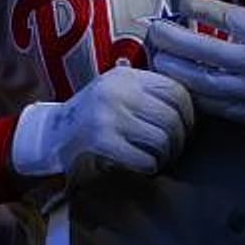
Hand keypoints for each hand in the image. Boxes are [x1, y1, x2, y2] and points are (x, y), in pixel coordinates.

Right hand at [11, 66, 194, 180]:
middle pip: (172, 118)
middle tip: (176, 150)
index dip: (190, 114)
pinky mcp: (102, 141)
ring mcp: (109, 116)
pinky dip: (151, 167)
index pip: (176, 90)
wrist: (51, 133)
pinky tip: (144, 166)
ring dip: (167, 156)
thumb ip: (149, 92)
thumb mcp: (119, 91)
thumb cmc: (94, 114)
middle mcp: (118, 91)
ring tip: (160, 159)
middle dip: (181, 140)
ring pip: (162, 140)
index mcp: (127, 76)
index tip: (187, 128)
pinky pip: (145, 159)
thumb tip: (192, 107)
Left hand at [147, 0, 244, 148]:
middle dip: (167, 37)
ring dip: (172, 69)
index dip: (190, 4)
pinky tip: (182, 87)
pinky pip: (215, 108)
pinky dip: (194, 96)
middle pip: (193, 49)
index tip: (182, 0)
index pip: (212, 14)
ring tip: (157, 58)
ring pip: (196, 83)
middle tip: (152, 28)